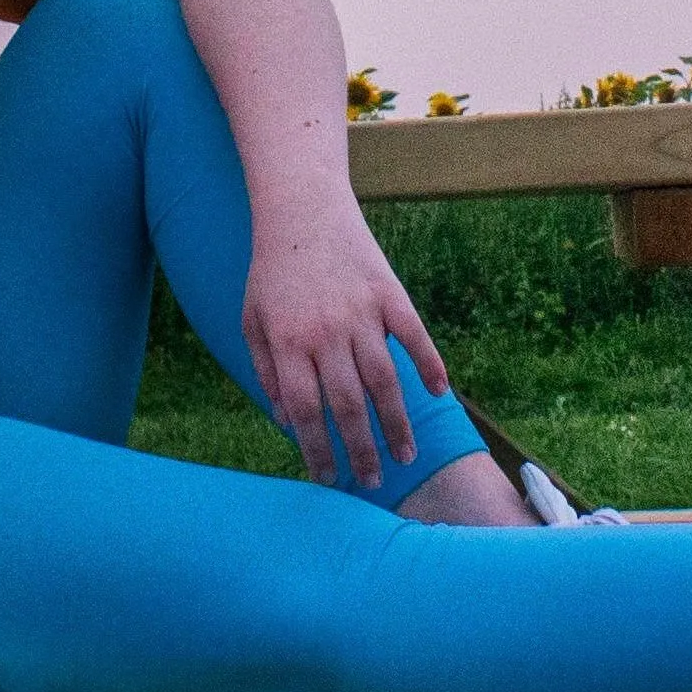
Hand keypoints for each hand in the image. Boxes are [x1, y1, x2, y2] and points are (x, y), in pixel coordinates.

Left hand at [239, 203, 450, 489]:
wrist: (301, 210)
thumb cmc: (272, 272)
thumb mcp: (252, 321)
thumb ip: (266, 371)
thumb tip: (286, 421)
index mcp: (287, 344)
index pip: (305, 412)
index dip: (318, 450)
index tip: (329, 478)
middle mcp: (325, 334)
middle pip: (348, 405)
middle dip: (361, 450)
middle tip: (373, 481)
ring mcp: (361, 314)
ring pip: (384, 381)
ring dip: (396, 423)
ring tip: (406, 455)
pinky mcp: (389, 294)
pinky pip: (415, 336)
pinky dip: (430, 365)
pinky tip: (439, 394)